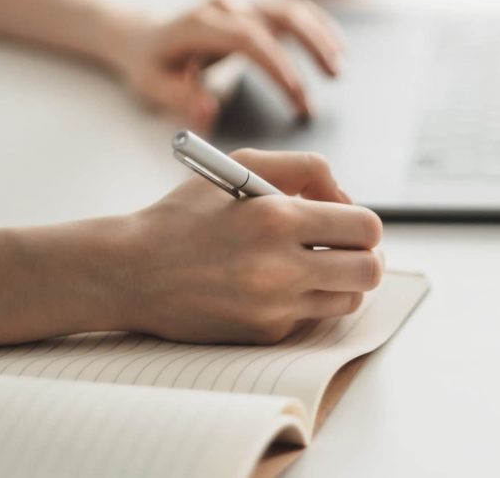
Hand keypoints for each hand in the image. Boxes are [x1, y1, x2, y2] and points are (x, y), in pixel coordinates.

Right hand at [115, 149, 382, 344]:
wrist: (130, 272)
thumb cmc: (187, 213)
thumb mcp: (241, 166)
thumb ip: (306, 169)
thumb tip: (346, 199)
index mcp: (277, 218)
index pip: (365, 228)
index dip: (365, 225)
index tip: (349, 222)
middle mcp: (279, 267)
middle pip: (369, 271)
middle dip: (368, 257)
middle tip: (350, 249)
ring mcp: (273, 307)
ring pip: (349, 299)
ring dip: (343, 281)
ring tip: (319, 264)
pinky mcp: (263, 333)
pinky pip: (311, 317)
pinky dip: (307, 300)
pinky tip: (281, 284)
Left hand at [118, 0, 343, 129]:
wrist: (145, 34)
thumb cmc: (152, 64)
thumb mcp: (152, 84)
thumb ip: (180, 97)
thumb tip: (208, 112)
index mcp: (201, 23)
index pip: (248, 38)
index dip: (277, 64)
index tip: (298, 94)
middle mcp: (227, 6)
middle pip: (280, 15)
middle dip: (312, 45)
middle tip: (333, 76)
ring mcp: (244, 4)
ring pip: (293, 10)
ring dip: (321, 37)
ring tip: (338, 68)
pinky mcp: (256, 8)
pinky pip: (295, 11)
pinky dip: (319, 27)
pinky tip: (337, 49)